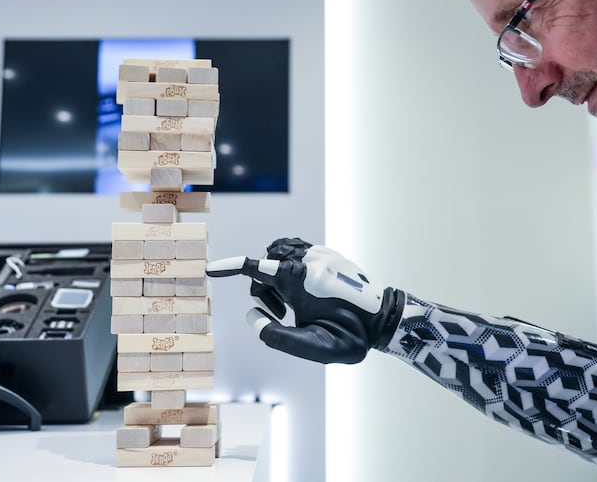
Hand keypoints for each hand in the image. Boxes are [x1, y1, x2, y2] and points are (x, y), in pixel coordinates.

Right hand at [206, 238, 404, 363]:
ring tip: (292, 303)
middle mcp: (308, 262)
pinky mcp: (330, 255)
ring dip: (276, 276)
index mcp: (300, 282)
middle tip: (281, 315)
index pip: (258, 268)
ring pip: (281, 253)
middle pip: (266, 265)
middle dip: (264, 290)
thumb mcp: (313, 346)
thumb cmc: (350, 336)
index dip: (232, 267)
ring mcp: (320, 256)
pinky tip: (303, 290)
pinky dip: (291, 267)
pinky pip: (299, 250)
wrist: (384, 320)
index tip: (212, 269)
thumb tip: (253, 316)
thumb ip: (277, 337)